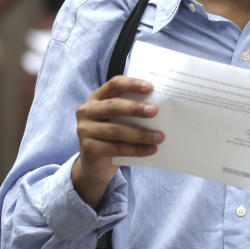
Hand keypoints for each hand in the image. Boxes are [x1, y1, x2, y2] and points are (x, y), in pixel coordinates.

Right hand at [71, 76, 163, 208]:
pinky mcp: (88, 148)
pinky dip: (135, 150)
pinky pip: (115, 148)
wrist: (96, 164)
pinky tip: (151, 150)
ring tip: (160, 137)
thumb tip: (164, 107)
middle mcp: (87, 111)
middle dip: (136, 108)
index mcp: (97, 97)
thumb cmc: (114, 135)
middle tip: (155, 111)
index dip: (132, 84)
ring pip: (116, 130)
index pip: (114, 84)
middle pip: (114, 106)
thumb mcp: (120, 119)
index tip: (150, 87)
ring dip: (140, 134)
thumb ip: (133, 111)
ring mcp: (85, 130)